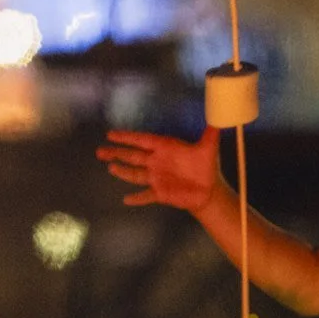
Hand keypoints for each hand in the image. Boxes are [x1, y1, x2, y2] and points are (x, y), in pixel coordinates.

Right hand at [97, 127, 219, 211]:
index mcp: (165, 148)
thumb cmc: (206, 166)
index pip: (142, 140)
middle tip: (100, 150)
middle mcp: (156, 161)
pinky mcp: (160, 193)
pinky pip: (146, 195)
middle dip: (116, 153)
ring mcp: (156, 178)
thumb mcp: (209, 148)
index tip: (111, 134)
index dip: (127, 137)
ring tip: (110, 167)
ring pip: (135, 174)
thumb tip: (218, 117)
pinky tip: (126, 200)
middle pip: (132, 156)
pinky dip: (137, 198)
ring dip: (123, 171)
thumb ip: (211, 133)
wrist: (209, 190)